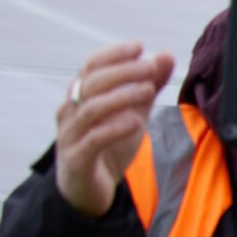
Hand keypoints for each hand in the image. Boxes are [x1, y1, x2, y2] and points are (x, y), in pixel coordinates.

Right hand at [54, 42, 174, 217]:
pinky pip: (92, 140)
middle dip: (123, 71)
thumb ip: (148, 85)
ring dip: (121, 96)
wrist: (89, 189)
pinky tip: (135, 121)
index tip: (139, 47)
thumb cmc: (108, 144)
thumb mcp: (134, 111)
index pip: (91, 66)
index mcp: (81, 96)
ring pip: (90, 109)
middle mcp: (70, 111)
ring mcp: (70, 135)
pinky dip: (114, 128)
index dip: (113, 54)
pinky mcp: (76, 160)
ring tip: (148, 91)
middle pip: (91, 83)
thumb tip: (165, 55)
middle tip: (150, 67)